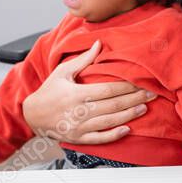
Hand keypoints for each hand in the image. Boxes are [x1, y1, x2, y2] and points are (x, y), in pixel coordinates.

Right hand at [21, 39, 157, 145]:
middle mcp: (78, 112)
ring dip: (129, 115)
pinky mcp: (79, 138)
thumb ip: (83, 60)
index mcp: (76, 94)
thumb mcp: (62, 72)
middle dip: (134, 99)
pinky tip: (127, 129)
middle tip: (150, 93)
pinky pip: (99, 138)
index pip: (107, 89)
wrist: (31, 115)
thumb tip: (99, 44)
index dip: (126, 86)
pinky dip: (114, 135)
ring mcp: (79, 127)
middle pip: (113, 105)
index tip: (140, 81)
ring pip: (109, 121)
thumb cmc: (48, 92)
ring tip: (144, 108)